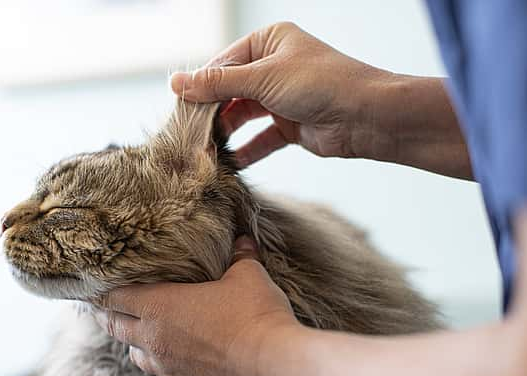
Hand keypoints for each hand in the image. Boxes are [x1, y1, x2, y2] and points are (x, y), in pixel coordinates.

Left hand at [95, 236, 297, 375]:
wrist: (273, 371)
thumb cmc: (256, 317)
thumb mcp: (248, 277)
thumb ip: (240, 257)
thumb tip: (243, 241)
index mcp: (160, 307)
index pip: (115, 296)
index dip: (104, 290)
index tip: (99, 286)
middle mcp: (155, 340)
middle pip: (117, 327)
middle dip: (109, 316)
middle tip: (107, 309)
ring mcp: (168, 370)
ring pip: (137, 356)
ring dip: (135, 343)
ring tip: (142, 334)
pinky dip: (163, 365)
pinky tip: (176, 359)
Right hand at [170, 22, 470, 178]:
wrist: (367, 117)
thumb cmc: (321, 84)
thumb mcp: (263, 78)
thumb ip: (218, 83)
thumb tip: (175, 82)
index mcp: (267, 42)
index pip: (221, 65)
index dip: (199, 88)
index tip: (178, 112)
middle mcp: (273, 67)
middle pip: (229, 92)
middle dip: (211, 116)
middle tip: (189, 138)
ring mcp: (281, 98)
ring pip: (242, 117)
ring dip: (226, 136)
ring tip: (206, 155)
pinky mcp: (290, 126)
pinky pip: (260, 139)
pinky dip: (246, 152)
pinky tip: (231, 166)